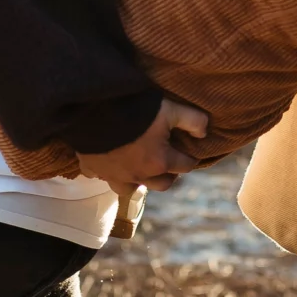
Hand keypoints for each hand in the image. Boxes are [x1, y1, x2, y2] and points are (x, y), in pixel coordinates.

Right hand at [75, 98, 208, 192]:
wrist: (93, 107)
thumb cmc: (136, 108)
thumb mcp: (170, 108)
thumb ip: (193, 121)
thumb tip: (204, 133)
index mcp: (160, 161)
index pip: (185, 166)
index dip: (190, 159)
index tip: (191, 155)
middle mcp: (138, 175)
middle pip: (161, 184)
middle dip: (168, 176)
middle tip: (167, 164)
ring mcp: (114, 175)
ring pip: (130, 190)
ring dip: (138, 182)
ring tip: (139, 169)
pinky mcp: (93, 168)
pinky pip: (101, 177)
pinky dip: (106, 172)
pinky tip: (108, 162)